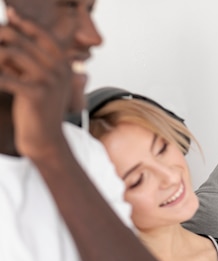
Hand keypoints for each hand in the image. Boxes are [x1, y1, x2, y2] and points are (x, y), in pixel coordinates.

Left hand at [0, 7, 70, 159]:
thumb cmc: (38, 110)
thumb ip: (31, 61)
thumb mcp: (39, 82)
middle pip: (23, 41)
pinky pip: (5, 77)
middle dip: (0, 38)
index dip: (26, 25)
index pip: (44, 36)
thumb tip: (12, 38)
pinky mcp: (37, 94)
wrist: (46, 139)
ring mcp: (50, 81)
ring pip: (12, 53)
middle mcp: (60, 70)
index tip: (10, 16)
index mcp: (64, 65)